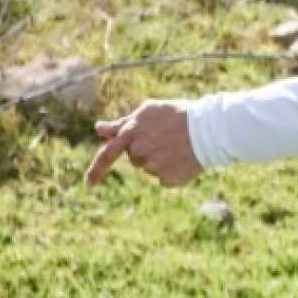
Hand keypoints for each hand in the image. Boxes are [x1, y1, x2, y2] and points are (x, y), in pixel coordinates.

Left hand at [85, 100, 200, 187]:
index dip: (96, 170)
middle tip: (168, 138)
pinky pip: (165, 179)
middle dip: (147, 151)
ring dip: (162, 160)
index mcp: (131, 135)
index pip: (107, 154)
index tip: (88, 185)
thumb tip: (99, 128)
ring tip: (180, 146)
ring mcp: (153, 168)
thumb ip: (123, 123)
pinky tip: (186, 159)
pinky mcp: (168, 180)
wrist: (210, 129)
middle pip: (137, 159)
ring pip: (152, 169)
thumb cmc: (178, 115)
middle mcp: (139, 153)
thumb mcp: (149, 113)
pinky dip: (174, 171)